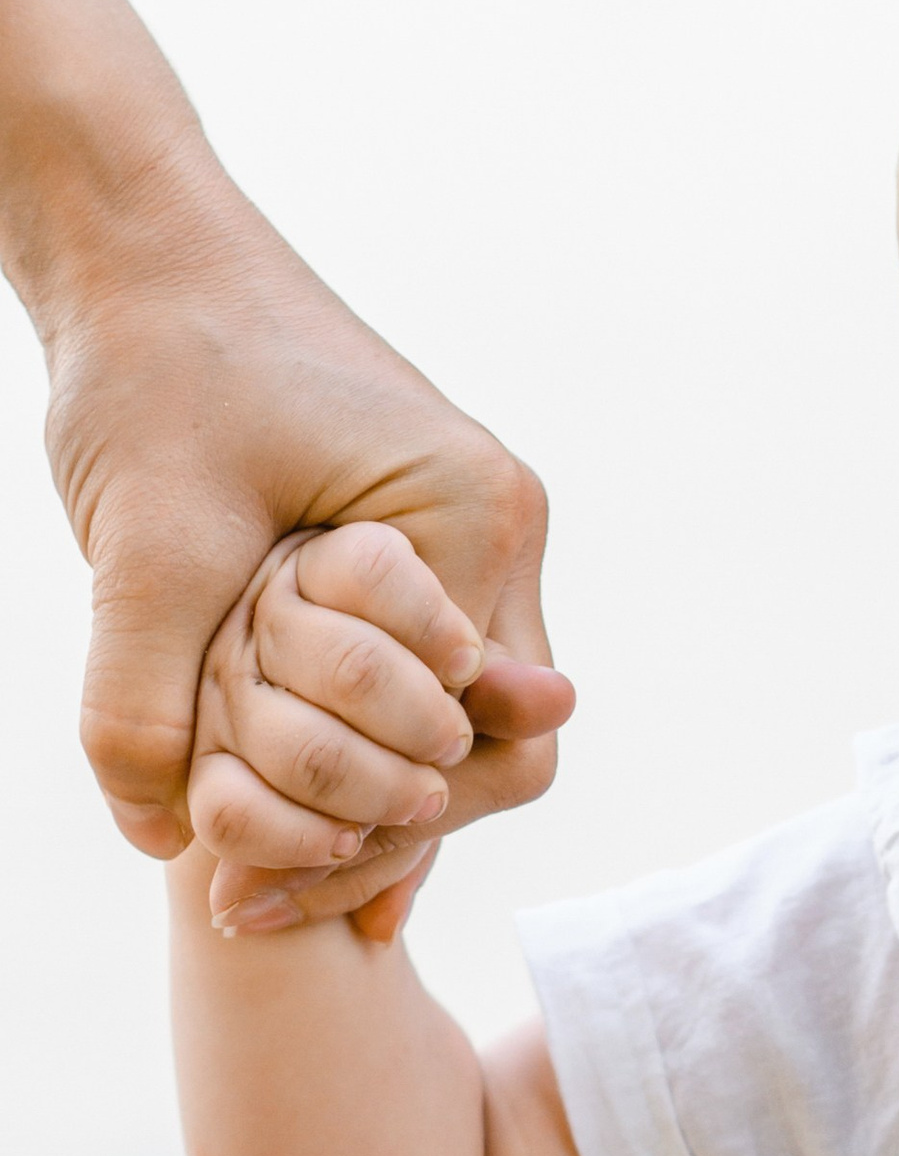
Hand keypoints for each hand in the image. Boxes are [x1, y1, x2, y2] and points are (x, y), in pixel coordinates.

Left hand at [0, 0, 563, 896]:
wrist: (142, 254)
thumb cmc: (158, 368)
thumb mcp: (145, 544)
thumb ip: (148, 693)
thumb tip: (158, 840)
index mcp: (475, 519)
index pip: (492, 738)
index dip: (389, 832)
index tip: (277, 893)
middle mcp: (499, 531)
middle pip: (489, 748)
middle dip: (378, 830)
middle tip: (253, 901)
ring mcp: (467, 538)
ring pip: (450, 721)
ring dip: (360, 795)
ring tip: (249, 878)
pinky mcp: (413, 545)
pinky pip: (409, 678)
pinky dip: (347, 747)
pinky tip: (275, 823)